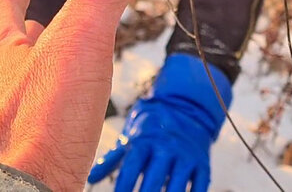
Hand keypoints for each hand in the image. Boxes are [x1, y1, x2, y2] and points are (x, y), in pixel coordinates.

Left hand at [0, 0, 142, 191]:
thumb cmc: (35, 132)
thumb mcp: (78, 44)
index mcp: (1, 58)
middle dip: (15, 36)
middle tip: (24, 22)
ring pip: (9, 99)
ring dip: (26, 81)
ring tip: (40, 77)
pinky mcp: (11, 172)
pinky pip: (23, 140)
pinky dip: (37, 128)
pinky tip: (50, 139)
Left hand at [88, 54, 232, 191]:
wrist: (185, 107)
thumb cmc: (151, 128)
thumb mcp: (131, 138)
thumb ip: (111, 159)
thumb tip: (89, 178)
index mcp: (145, 141)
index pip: (131, 168)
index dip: (124, 187)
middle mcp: (166, 147)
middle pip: (154, 178)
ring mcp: (186, 155)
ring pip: (178, 185)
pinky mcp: (202, 163)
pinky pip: (199, 185)